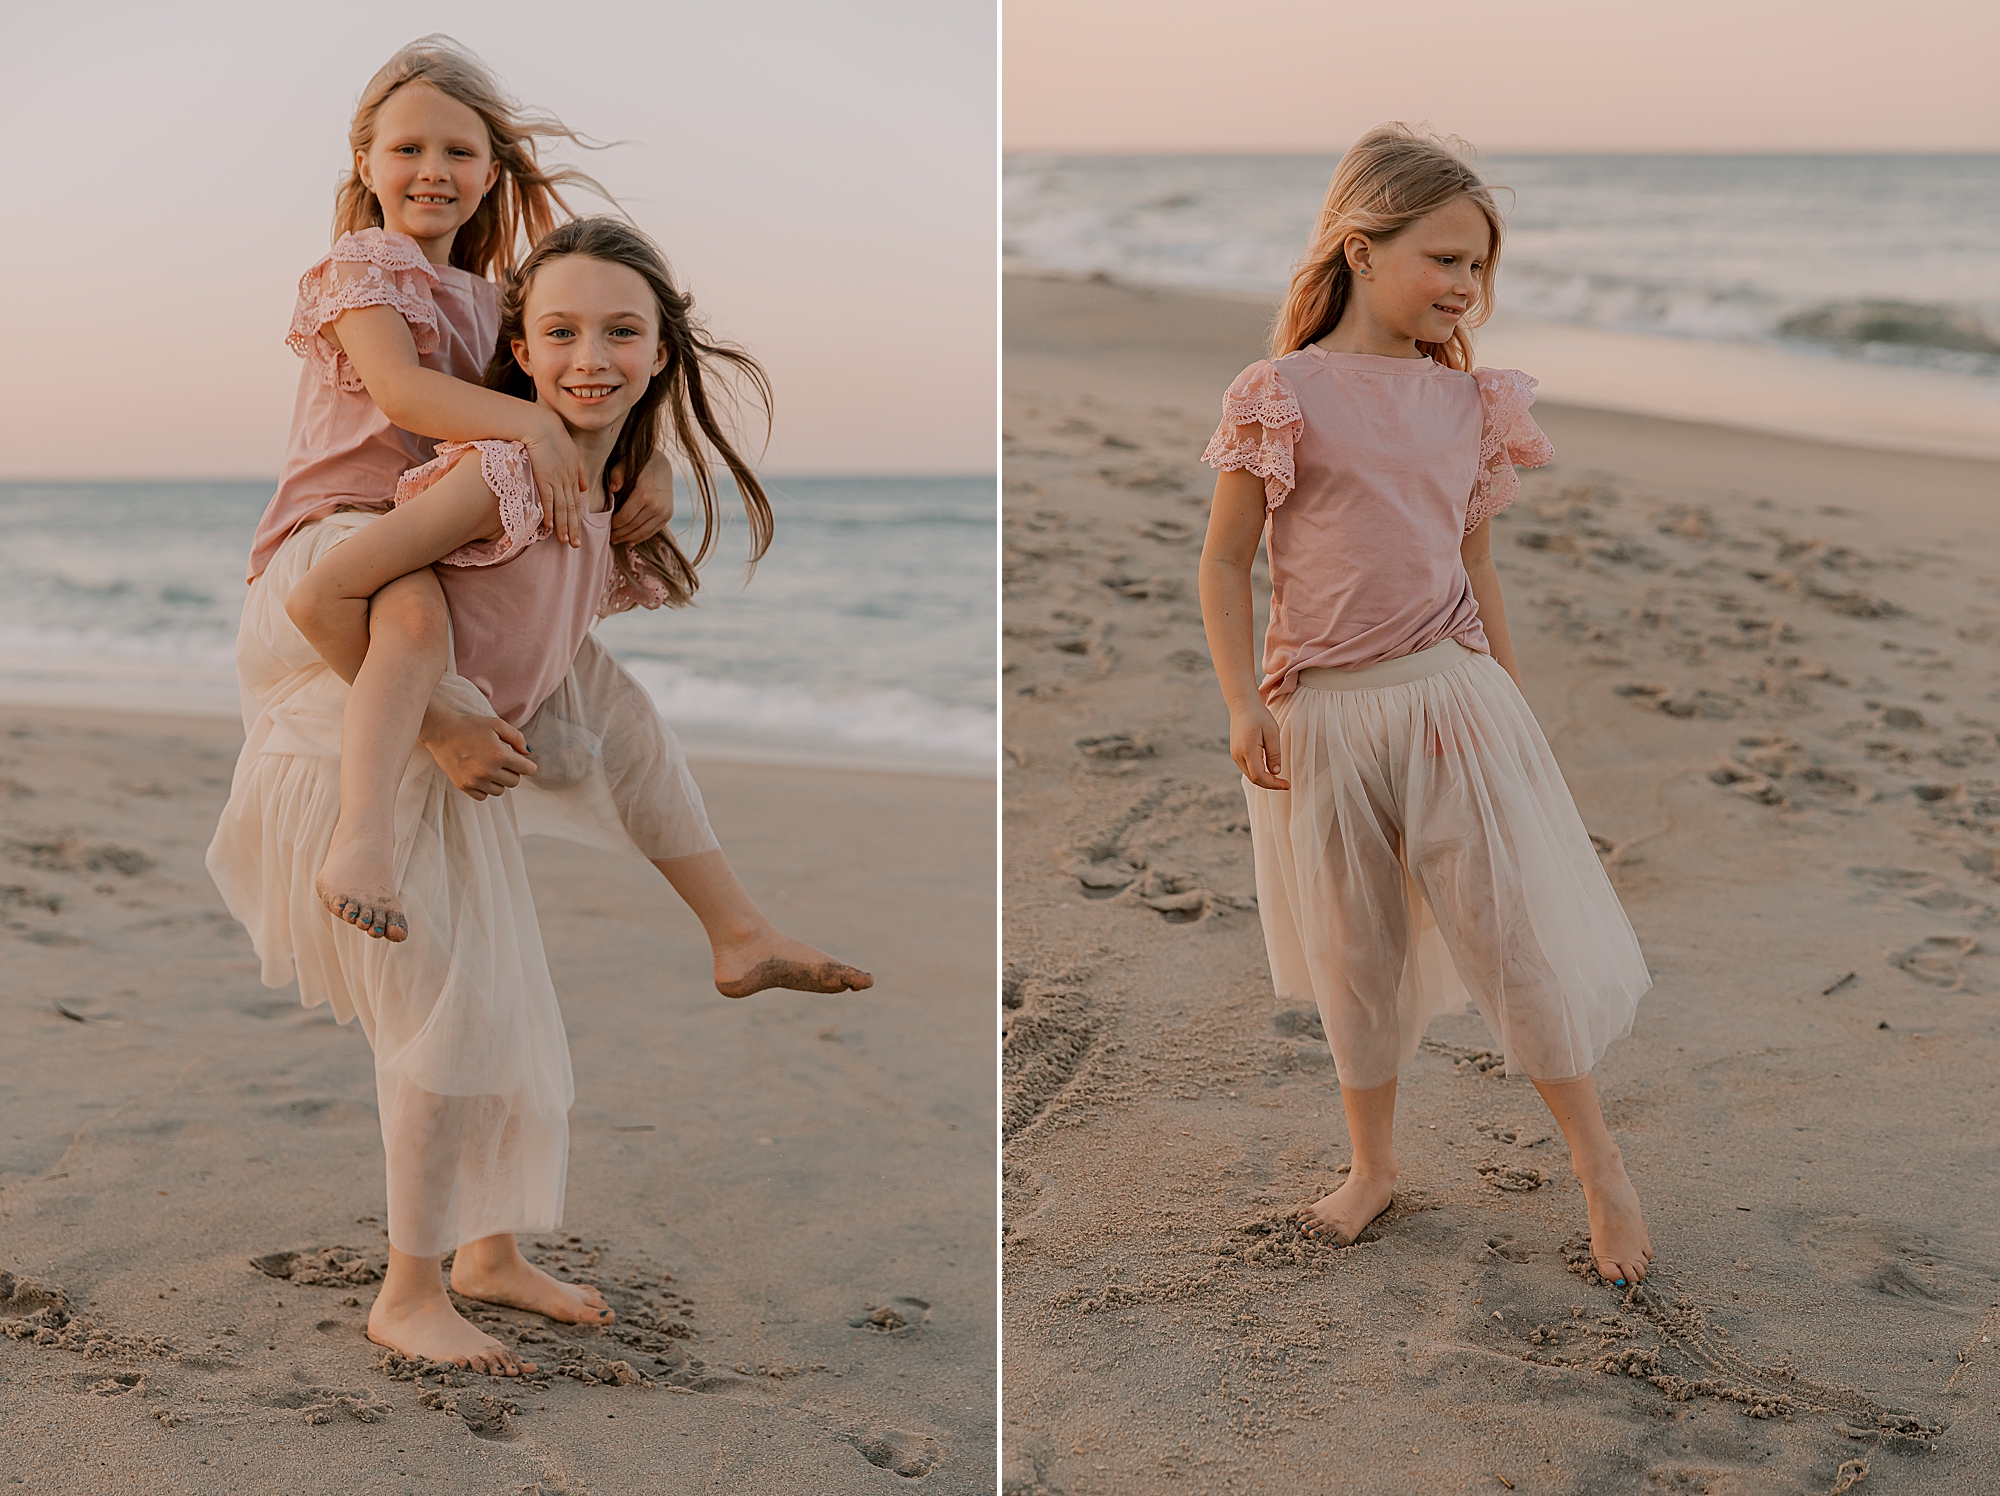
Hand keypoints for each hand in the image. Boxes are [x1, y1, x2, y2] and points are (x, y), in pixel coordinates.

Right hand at [420, 708, 538, 798]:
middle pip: (514, 781)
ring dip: (499, 781)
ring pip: (500, 790)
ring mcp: (475, 780)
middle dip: (513, 771)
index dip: (528, 765)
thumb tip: (527, 753)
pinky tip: (480, 775)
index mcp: (499, 755)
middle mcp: (488, 771)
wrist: (441, 731)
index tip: (523, 761)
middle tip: (503, 761)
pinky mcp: (463, 786)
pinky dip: (485, 788)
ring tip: (490, 767)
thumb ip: (517, 738)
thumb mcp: (497, 725)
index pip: (527, 770)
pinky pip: (483, 796)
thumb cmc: (470, 725)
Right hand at [522, 414, 588, 548]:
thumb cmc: (553, 436)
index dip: (577, 519)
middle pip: (571, 509)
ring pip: (561, 507)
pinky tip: (549, 525)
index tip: (577, 533)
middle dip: (574, 528)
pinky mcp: (544, 476)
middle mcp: (567, 480)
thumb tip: (583, 488)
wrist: (541, 425)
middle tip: (575, 545)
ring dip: (563, 526)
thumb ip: (579, 471)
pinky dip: (549, 513)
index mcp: (574, 475)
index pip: (576, 502)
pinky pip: (547, 498)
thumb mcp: (572, 453)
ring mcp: (556, 479)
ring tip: (565, 542)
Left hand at [609, 454, 674, 545]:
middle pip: (633, 527)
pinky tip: (630, 541)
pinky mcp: (668, 515)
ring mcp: (664, 511)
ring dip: (629, 538)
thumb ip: (616, 475)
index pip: (625, 517)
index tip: (605, 528)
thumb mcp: (624, 464)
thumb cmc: (638, 465)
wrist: (662, 464)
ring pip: (643, 532)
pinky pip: (653, 531)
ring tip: (617, 540)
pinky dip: (641, 538)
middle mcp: (656, 505)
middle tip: (609, 538)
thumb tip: (613, 490)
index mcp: (644, 494)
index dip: (614, 526)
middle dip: (619, 534)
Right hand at [1230, 704, 1289, 789]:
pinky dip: (1258, 773)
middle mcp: (1238, 755)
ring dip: (1264, 779)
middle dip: (1270, 784)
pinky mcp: (1236, 753)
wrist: (1242, 705)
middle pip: (1254, 779)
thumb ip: (1274, 753)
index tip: (1286, 785)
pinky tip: (1269, 770)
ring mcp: (1235, 755)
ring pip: (1250, 775)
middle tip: (1285, 784)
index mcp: (1247, 750)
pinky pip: (1247, 768)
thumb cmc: (1259, 716)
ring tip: (1279, 779)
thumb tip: (1276, 772)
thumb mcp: (1272, 732)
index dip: (1273, 784)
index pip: (1259, 776)